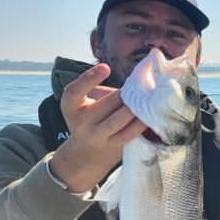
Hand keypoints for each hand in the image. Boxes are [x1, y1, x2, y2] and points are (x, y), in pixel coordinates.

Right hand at [49, 64, 145, 192]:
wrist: (87, 152)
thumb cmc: (93, 117)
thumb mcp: (88, 102)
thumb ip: (105, 92)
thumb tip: (136, 82)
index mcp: (71, 107)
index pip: (74, 91)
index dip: (89, 79)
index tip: (106, 67)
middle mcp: (80, 123)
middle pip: (105, 105)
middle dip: (124, 95)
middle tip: (140, 86)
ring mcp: (95, 137)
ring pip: (117, 120)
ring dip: (133, 109)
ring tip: (145, 100)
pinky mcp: (111, 146)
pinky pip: (128, 134)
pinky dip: (139, 124)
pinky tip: (148, 116)